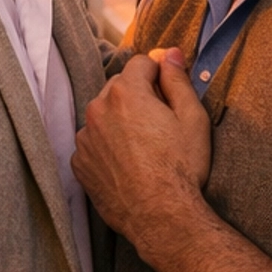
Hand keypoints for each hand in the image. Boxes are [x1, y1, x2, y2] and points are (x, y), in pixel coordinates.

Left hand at [73, 46, 210, 243]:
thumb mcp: (192, 118)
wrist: (161, 217)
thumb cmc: (180, 168)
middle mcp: (98, 110)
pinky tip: (127, 163)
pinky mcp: (79, 163)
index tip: (169, 93)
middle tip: (160, 123)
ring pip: (104, 115)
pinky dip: (106, 146)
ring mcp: (85, 138)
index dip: (159, 74)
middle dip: (138, 96)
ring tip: (143, 147)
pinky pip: (93, 142)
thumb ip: (178, 80)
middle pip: (119, 87)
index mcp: (126, 93)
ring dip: (119, 121)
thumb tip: (170, 54)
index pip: (141, 63)